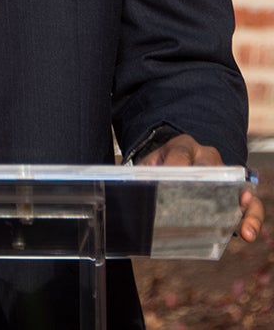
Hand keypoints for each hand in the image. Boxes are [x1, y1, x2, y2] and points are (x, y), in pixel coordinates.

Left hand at [139, 132, 264, 242]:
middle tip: (201, 208)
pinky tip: (247, 233)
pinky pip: (249, 202)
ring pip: (236, 186)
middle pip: (210, 169)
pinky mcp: (234, 191)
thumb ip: (141, 175)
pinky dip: (251, 217)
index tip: (168, 184)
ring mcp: (224, 173)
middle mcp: (207, 156)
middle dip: (207, 188)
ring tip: (242, 228)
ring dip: (241, 207)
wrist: (180, 158)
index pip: (180, 155)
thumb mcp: (150, 165)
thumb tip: (129, 191)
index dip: (175, 170)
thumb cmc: (163, 166)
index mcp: (183, 146)